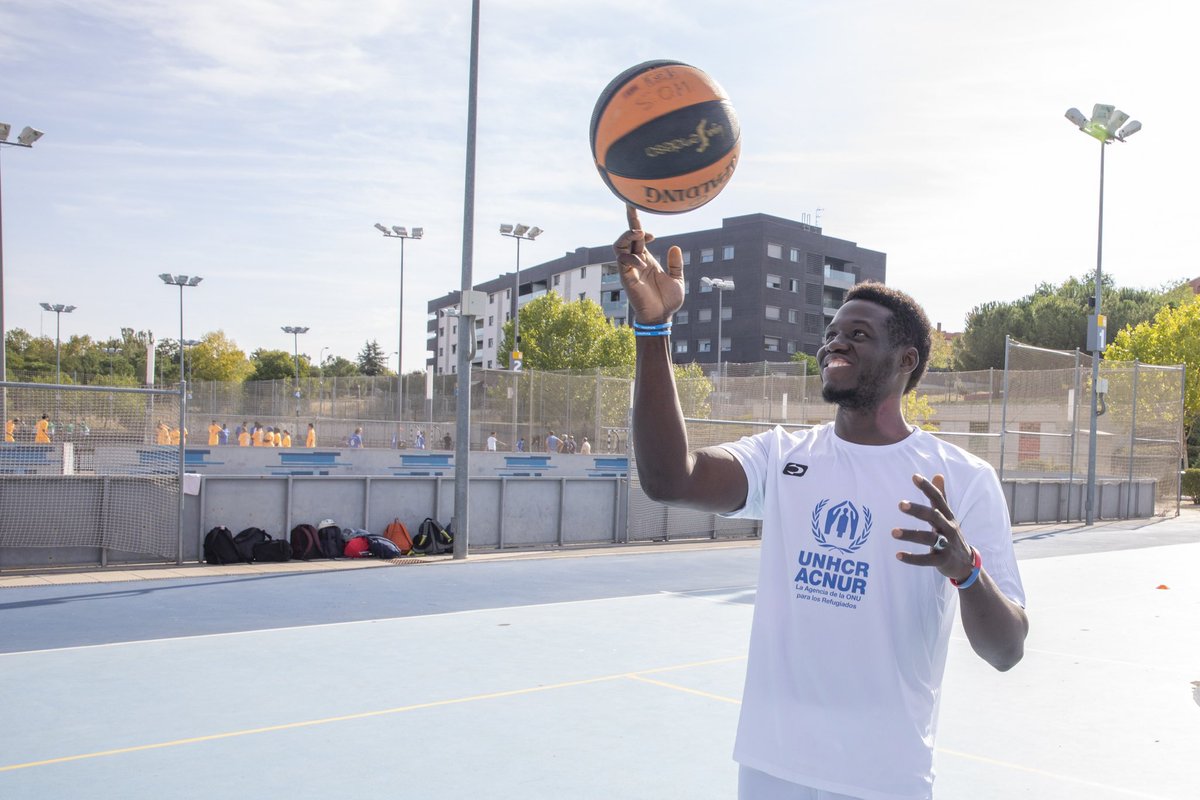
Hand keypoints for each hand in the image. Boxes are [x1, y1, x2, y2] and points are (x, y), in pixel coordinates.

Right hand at [613, 205, 683, 324]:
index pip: (638, 238)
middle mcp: (636, 261)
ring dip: (627, 236)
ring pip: (619, 245)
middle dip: (629, 220)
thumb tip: (676, 246)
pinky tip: (642, 263)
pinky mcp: (626, 278)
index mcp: (647, 259)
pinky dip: (632, 258)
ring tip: (639, 233)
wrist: (662, 318)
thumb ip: (676, 263)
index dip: (641, 227)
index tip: (653, 233)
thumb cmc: (668, 301)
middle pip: (627, 236)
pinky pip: (622, 262)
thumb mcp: (677, 279)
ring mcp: (630, 269)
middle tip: (631, 206)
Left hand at [892, 474, 975, 581]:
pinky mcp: (942, 561)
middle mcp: (948, 528)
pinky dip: (913, 558)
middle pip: (934, 516)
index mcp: (947, 516)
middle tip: (900, 504)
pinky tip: (898, 555)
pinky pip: (927, 560)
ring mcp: (947, 545)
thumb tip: (938, 474)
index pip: (938, 499)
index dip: (928, 488)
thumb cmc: (951, 535)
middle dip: (918, 510)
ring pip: (929, 538)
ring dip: (910, 535)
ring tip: (893, 532)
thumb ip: (941, 497)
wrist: (965, 563)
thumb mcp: (947, 516)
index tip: (914, 477)